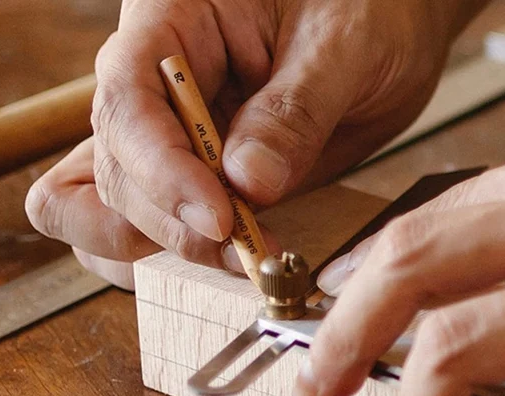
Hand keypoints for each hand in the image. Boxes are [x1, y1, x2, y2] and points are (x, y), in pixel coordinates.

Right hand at [25, 0, 483, 287]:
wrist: (386, 34)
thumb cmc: (363, 10)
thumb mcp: (342, 46)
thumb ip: (293, 113)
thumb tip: (247, 184)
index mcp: (174, 20)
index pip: (129, 98)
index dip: (162, 169)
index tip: (218, 219)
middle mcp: (157, 82)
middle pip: (119, 166)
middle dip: (175, 222)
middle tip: (249, 251)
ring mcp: (172, 136)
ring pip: (121, 207)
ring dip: (174, 247)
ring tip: (248, 259)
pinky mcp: (197, 179)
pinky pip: (153, 224)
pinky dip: (177, 255)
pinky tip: (224, 262)